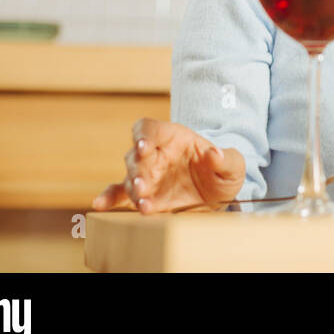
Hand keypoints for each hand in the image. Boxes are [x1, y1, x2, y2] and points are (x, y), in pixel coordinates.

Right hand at [91, 118, 245, 214]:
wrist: (218, 194)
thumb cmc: (222, 172)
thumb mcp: (234, 165)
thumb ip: (226, 159)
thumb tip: (215, 153)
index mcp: (174, 137)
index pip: (150, 128)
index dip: (144, 135)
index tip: (143, 146)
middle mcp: (155, 154)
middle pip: (135, 155)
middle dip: (137, 168)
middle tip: (143, 184)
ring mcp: (147, 175)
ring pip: (129, 177)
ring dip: (133, 189)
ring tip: (142, 202)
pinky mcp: (144, 195)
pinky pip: (120, 194)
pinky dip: (109, 198)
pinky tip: (100, 206)